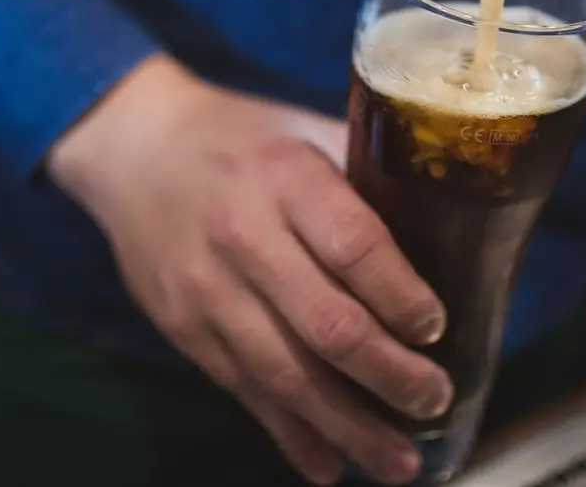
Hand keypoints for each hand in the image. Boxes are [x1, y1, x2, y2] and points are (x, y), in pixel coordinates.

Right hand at [48, 55, 451, 484]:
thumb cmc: (240, 140)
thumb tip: (451, 231)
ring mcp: (208, 289)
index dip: (401, 296)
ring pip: (286, 374)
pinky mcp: (184, 327)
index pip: (354, 246)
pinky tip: (329, 464)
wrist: (134, 149)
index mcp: (285, 177)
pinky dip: (290, 435)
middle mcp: (244, 235)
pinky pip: (244, 392)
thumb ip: (365, 180)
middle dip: (391, 376)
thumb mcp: (302, 132)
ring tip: (400, 463)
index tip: (437, 328)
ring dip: (349, 427)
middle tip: (435, 399)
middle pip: (327, 325)